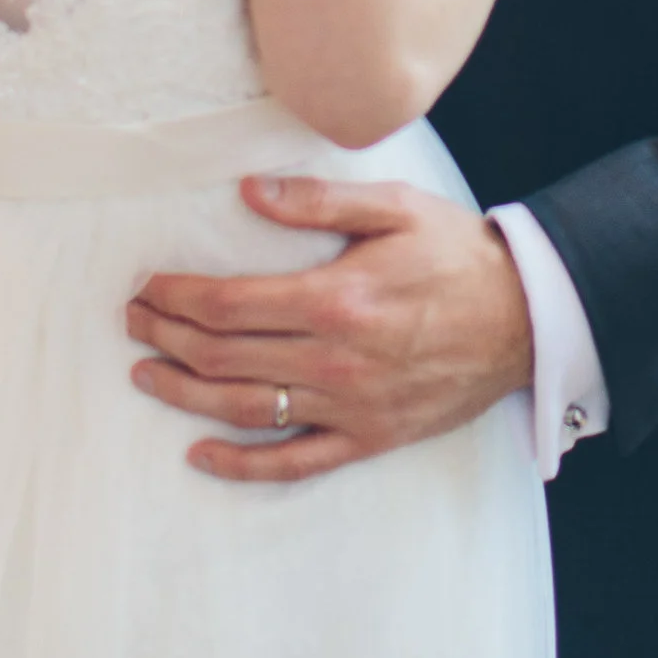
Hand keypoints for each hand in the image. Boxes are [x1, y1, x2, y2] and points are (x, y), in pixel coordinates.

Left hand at [127, 177, 533, 480]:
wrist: (524, 318)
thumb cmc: (456, 255)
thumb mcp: (394, 208)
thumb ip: (318, 200)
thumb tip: (248, 192)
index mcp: (335, 299)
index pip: (228, 304)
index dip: (176, 297)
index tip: (148, 287)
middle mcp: (334, 360)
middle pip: (224, 355)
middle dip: (166, 338)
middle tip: (134, 322)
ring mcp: (349, 406)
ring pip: (244, 409)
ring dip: (185, 394)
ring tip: (146, 376)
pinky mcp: (367, 438)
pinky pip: (293, 463)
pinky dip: (241, 465)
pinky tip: (201, 454)